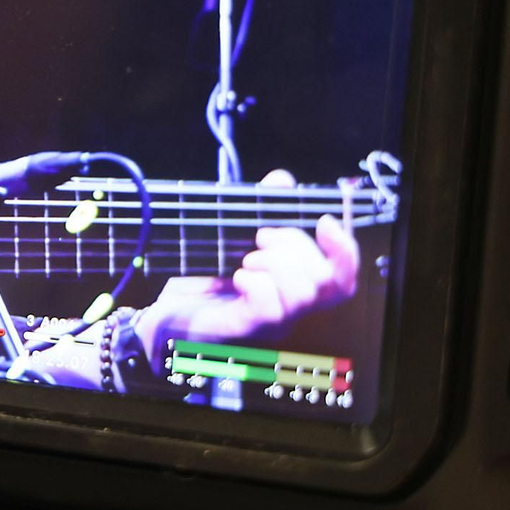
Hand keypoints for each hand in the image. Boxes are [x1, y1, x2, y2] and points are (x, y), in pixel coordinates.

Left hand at [133, 169, 358, 368]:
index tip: (324, 221)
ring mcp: (270, 324)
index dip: (345, 251)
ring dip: (275, 264)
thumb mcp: (232, 237)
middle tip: (260, 239)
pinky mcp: (245, 330)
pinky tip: (236, 277)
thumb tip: (281, 179)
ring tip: (247, 259)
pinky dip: (254, 282)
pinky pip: (270, 307)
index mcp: (293, 287)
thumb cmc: (201, 279)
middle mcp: (289, 309)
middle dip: (295, 247)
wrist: (164, 314)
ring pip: (302, 293)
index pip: (342, 279)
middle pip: (325, 280)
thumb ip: (260, 207)